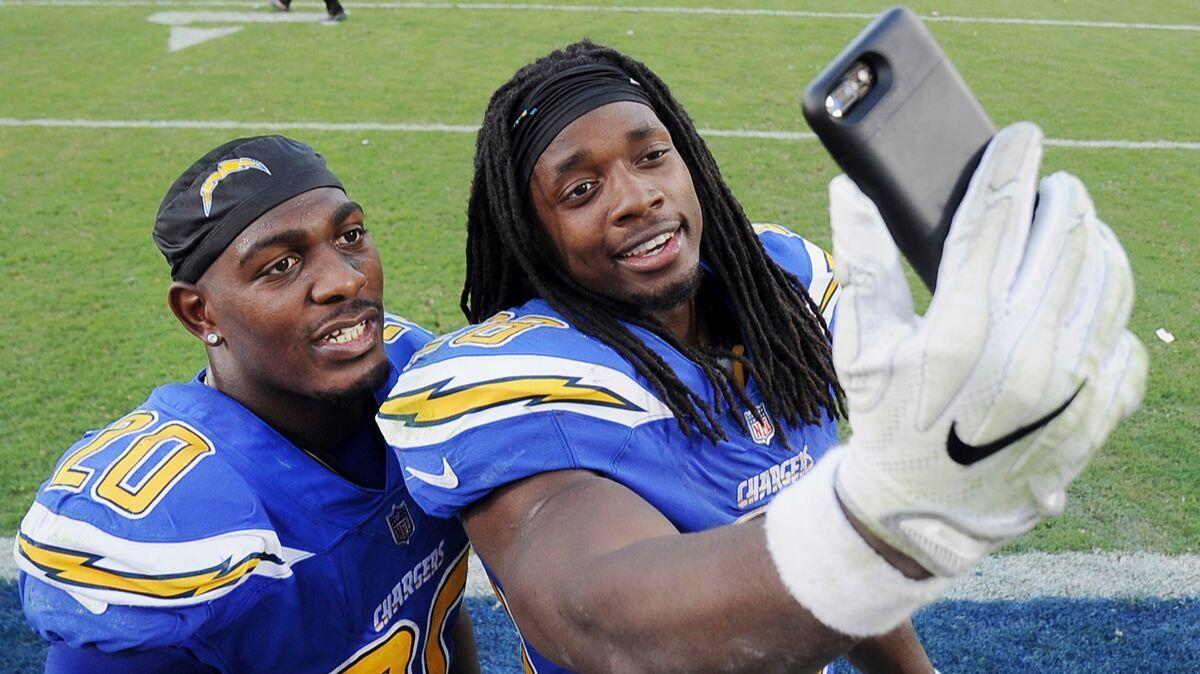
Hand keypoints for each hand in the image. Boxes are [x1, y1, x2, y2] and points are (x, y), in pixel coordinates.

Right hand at [827, 122, 1147, 576]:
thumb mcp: (860, 346)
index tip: (1023, 135)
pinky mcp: (1096, 413)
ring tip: (1073, 227)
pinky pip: (1124, 336)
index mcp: (959, 331)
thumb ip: (860, 263)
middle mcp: (1023, 354)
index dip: (1011, 166)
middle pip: (1064, 237)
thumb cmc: (885, 420)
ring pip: (1106, 278)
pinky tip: (1084, 297)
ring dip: (1094, 238)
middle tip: (1048, 186)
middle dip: (1059, 196)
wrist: (922, 514)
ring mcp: (1068, 386)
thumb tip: (847, 189)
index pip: (995, 220)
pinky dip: (1110, 304)